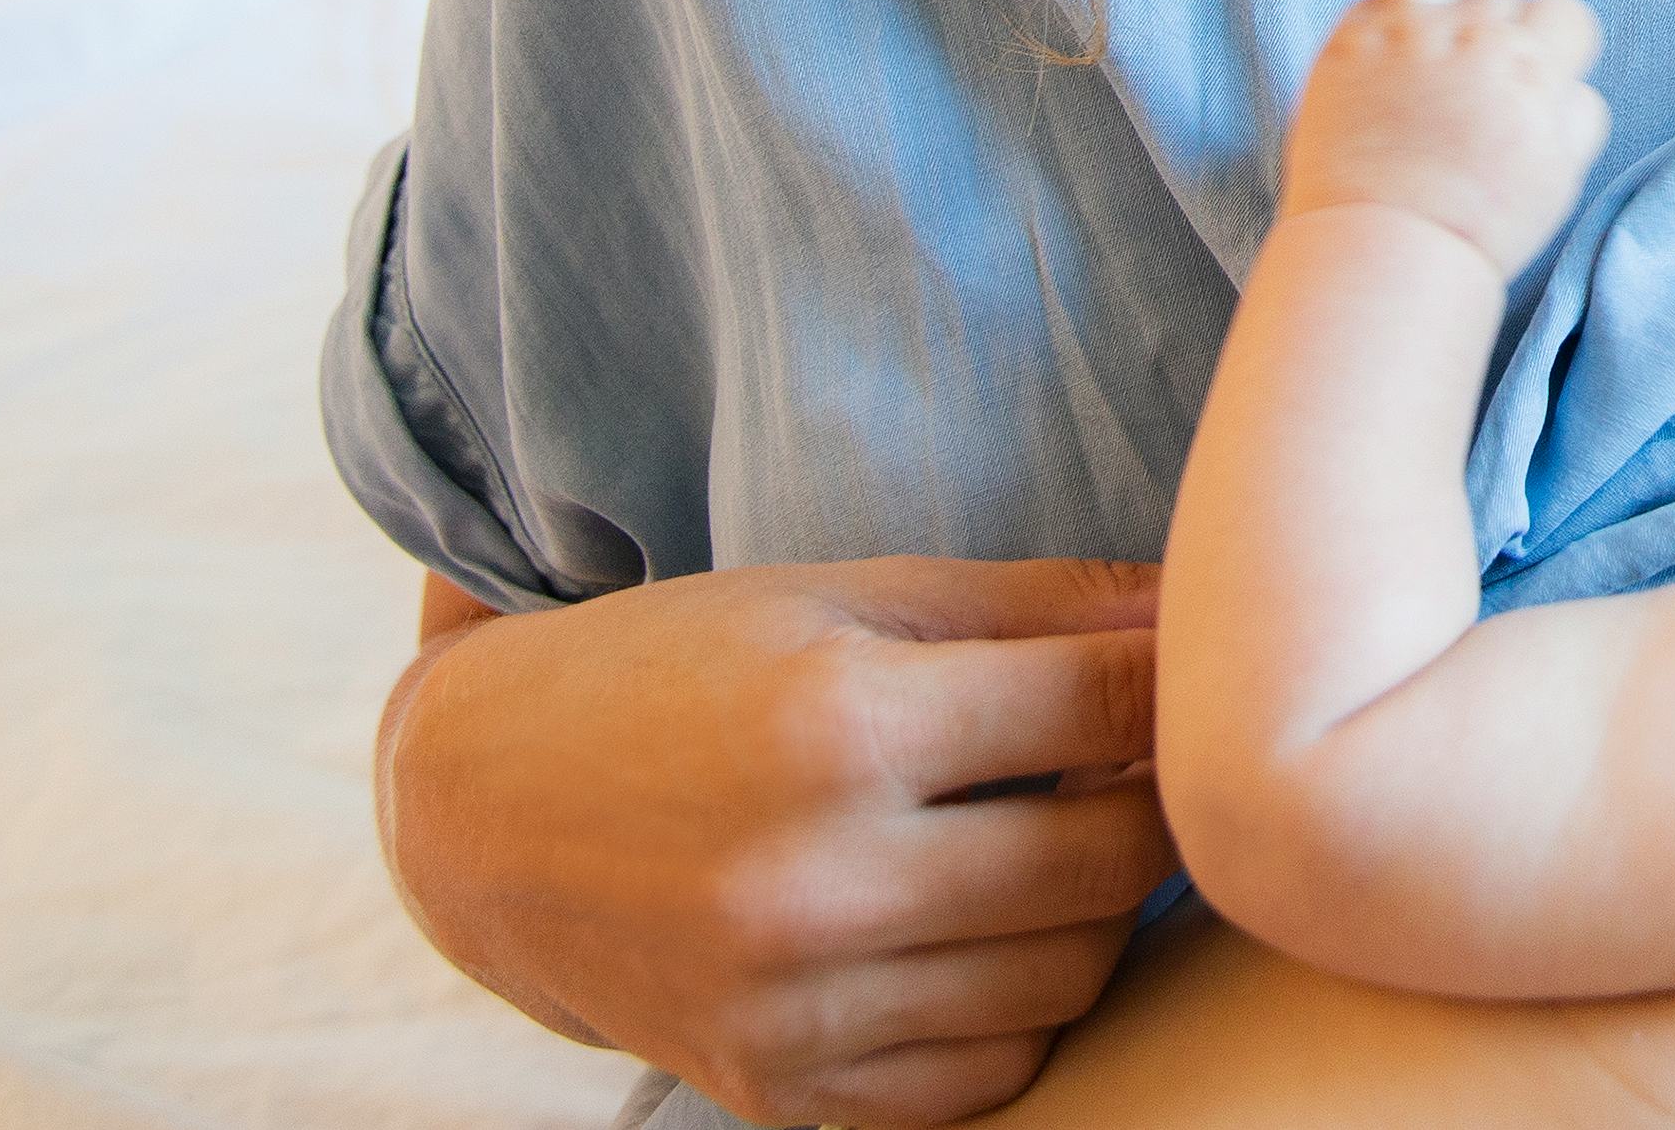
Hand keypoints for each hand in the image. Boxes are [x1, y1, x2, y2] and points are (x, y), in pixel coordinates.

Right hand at [378, 557, 1169, 1128]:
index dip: (1175, 679)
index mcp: (836, 726)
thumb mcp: (839, 596)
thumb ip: (1029, 604)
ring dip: (1098, 911)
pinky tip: (987, 936)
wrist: (480, 814)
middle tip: (1141, 762)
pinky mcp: (780, 1090)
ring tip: (1064, 841)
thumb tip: (1194, 603)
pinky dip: (1019, 1011)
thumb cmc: (676, 672)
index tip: (1190, 668)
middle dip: (1157, 802)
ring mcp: (797, 1006)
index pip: (1104, 708)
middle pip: (1110, 863)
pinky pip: (987, 1077)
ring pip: (1067, 980)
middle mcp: (818, 882)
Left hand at [1280, 0, 1609, 276]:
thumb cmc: (1481, 224)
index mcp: (1529, 65)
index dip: (1556, 46)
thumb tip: (1567, 81)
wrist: (1384, 252)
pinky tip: (1389, 66)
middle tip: (1478, 89)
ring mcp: (1400, 34)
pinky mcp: (1345, 46)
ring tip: (1435, 47)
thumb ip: (1577, 114)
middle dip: (1498, 38)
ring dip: (1444, 4)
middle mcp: (1467, 35)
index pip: (1562, 12)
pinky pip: (1373, 3)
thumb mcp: (1561, 177)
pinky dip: (1386, 26)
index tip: (1537, 76)